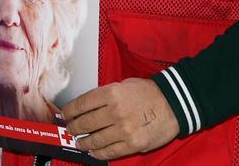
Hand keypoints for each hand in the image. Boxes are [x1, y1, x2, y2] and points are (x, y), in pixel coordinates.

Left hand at [61, 78, 179, 160]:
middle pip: (84, 123)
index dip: (69, 111)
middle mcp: (114, 112)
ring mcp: (123, 130)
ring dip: (83, 142)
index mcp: (110, 94)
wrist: (173, 104)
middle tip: (70, 129)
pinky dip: (97, 153)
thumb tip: (85, 107)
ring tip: (80, 142)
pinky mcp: (132, 144)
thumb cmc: (147, 93)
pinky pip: (109, 152)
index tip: (65, 115)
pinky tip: (92, 151)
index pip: (81, 104)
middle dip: (73, 128)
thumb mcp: (122, 85)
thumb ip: (104, 96)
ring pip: (94, 140)